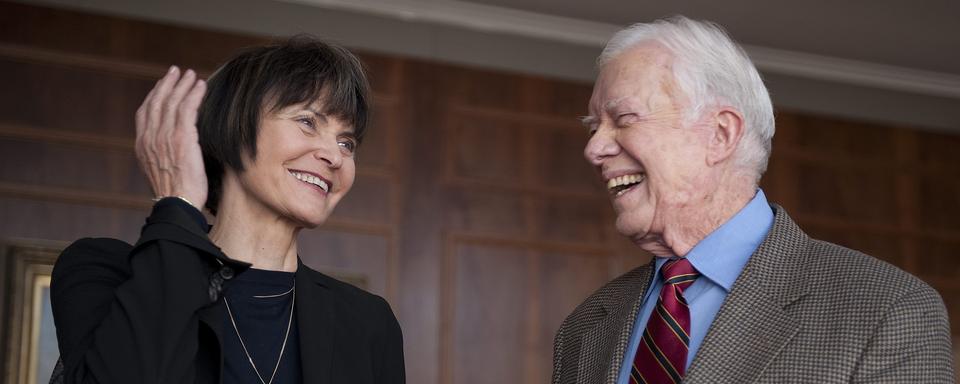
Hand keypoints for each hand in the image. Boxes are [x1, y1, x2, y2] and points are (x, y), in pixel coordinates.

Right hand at [135, 66, 207, 209]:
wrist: (178, 204)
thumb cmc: (176, 194)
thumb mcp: (161, 171)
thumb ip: (161, 154)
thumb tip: (170, 148)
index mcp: (142, 146)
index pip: (144, 113)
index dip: (153, 96)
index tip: (162, 85)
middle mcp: (150, 138)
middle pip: (156, 102)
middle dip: (167, 84)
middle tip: (177, 71)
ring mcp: (164, 137)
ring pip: (172, 102)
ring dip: (183, 85)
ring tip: (192, 75)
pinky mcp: (182, 138)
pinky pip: (187, 109)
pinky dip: (194, 94)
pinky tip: (201, 86)